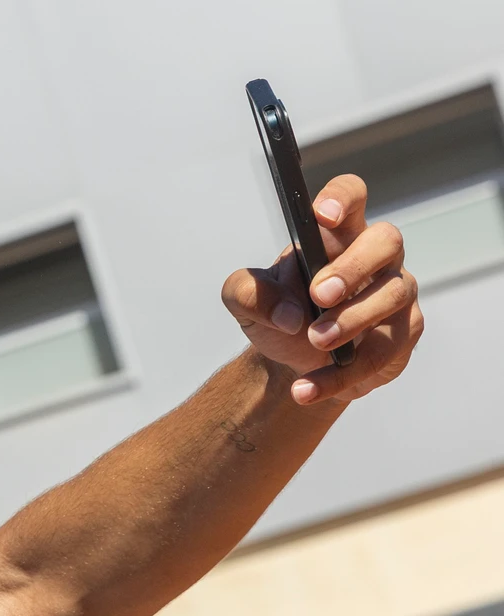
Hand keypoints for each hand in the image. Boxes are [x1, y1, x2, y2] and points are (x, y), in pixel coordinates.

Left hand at [222, 173, 422, 404]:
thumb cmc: (279, 313)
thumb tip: (287, 313)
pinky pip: (382, 354)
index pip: (351, 195)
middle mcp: (374, 258)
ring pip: (391, 296)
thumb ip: (247, 293)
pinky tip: (306, 388)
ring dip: (351, 321)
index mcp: (335, 236)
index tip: (322, 215)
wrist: (292, 362)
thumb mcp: (245, 300)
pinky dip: (340, 375)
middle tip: (318, 296)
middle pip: (386, 241)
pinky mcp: (404, 336)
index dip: (342, 198)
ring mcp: (395, 294)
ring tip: (314, 341)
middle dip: (354, 267)